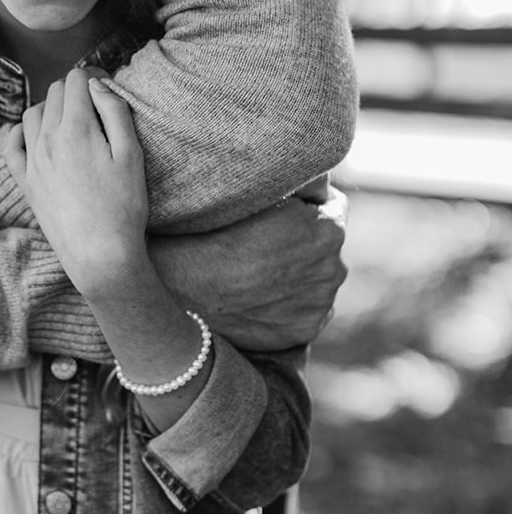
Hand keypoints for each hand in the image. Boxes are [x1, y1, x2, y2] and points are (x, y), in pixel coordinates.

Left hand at [4, 68, 150, 299]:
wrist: (99, 254)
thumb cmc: (124, 207)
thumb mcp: (132, 155)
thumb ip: (115, 112)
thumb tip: (97, 84)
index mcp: (76, 129)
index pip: (75, 80)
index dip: (93, 77)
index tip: (106, 87)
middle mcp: (47, 140)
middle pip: (54, 92)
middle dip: (74, 90)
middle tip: (94, 104)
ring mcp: (32, 161)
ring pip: (32, 113)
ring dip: (51, 108)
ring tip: (71, 119)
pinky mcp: (25, 182)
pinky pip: (10, 145)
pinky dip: (19, 132)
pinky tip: (33, 134)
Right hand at [150, 186, 348, 350]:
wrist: (179, 290)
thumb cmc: (207, 233)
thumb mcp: (253, 191)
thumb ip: (294, 186)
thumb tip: (314, 183)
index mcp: (327, 227)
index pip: (332, 205)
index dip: (304, 204)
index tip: (280, 209)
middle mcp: (333, 267)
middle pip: (325, 245)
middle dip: (304, 240)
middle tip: (263, 242)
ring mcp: (320, 303)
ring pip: (316, 279)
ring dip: (297, 273)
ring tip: (256, 271)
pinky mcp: (304, 330)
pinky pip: (306, 310)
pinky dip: (289, 304)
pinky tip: (259, 298)